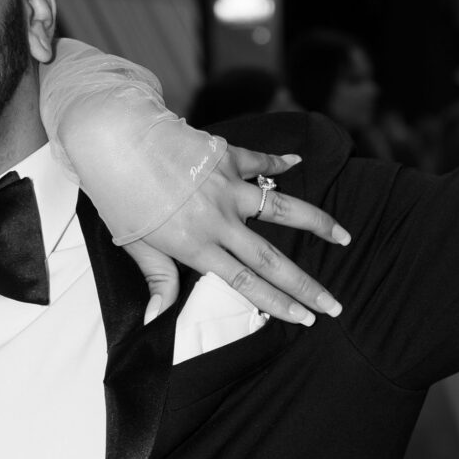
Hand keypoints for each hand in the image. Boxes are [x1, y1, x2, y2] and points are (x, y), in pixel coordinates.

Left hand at [126, 143, 351, 324]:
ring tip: (345, 237)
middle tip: (334, 303)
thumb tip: (157, 319)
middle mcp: (219, 219)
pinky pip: (259, 162)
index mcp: (196, 245)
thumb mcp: (135, 244)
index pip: (247, 283)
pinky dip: (279, 163)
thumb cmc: (118, 195)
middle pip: (272, 258)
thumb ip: (158, 280)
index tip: (305, 318)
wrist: (113, 138)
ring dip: (317, 223)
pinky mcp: (225, 156)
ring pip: (282, 208)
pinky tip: (298, 162)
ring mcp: (227, 186)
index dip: (279, 303)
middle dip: (307, 284)